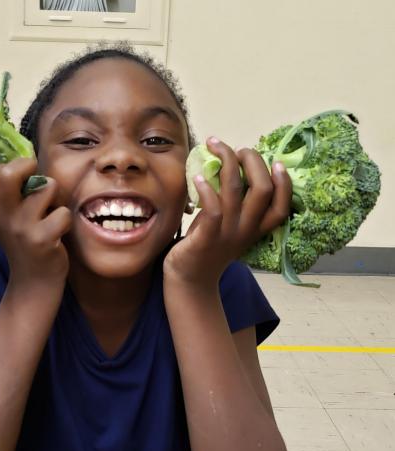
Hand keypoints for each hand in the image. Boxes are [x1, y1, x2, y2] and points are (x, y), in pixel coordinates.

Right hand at [0, 158, 71, 288]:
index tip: (23, 175)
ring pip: (48, 188)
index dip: (13, 166)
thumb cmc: (26, 243)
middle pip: (11, 174)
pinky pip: (63, 212)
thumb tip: (26, 157)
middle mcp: (3, 216)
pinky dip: (66, 220)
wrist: (34, 282)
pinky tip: (58, 232)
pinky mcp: (43, 239)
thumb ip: (11, 194)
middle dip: (29, 166)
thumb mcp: (8, 220)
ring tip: (50, 215)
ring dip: (55, 198)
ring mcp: (22, 228)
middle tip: (38, 179)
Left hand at [163, 137, 291, 290]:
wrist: (190, 281)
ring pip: (234, 191)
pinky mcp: (205, 238)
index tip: (277, 161)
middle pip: (262, 190)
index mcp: (256, 229)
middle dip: (253, 161)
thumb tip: (232, 169)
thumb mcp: (230, 228)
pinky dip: (207, 189)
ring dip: (226, 162)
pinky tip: (198, 177)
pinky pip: (212, 210)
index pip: (282, 207)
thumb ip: (236, 205)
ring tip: (215, 145)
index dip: (285, 183)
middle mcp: (245, 230)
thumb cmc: (208, 248)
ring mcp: (226, 234)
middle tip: (239, 148)